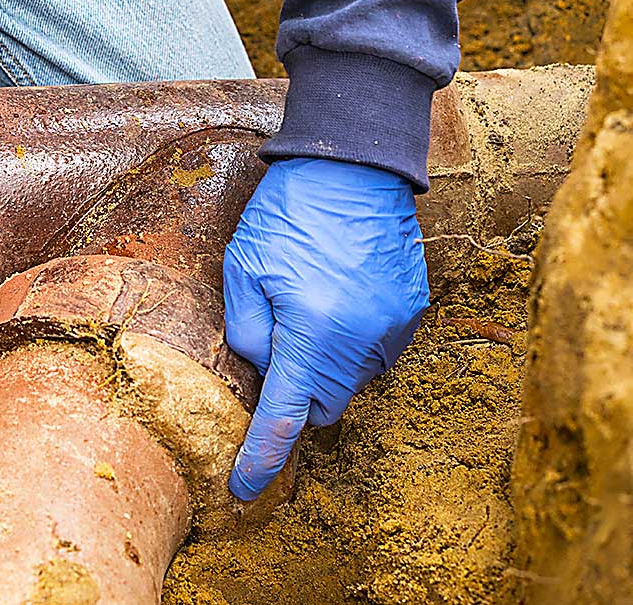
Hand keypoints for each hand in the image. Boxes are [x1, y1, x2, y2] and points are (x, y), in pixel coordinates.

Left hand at [223, 157, 428, 500]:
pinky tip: (337, 295)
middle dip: (294, 392)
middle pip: (321, 404)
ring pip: (348, 378)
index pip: (283, 418)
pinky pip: (375, 350)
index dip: (261, 460)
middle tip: (275, 343)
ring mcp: (391, 328)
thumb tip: (261, 369)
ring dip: (324, 362)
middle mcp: (358, 341)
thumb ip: (246, 330)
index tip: (245, 490)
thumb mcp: (243, 266)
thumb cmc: (290, 210)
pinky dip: (351, 340)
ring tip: (308, 303)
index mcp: (310, 333)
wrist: (355, 163)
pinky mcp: (411, 312)